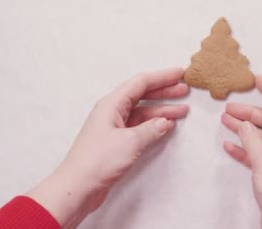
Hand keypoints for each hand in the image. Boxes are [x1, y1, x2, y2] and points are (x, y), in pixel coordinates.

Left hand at [27, 67, 188, 227]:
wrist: (77, 188)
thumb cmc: (97, 161)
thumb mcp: (130, 142)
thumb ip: (151, 129)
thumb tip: (165, 122)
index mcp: (111, 104)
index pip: (141, 83)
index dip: (162, 77)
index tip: (181, 73)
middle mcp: (112, 111)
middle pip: (142, 95)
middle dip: (164, 91)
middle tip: (184, 90)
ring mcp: (114, 127)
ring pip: (142, 112)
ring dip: (162, 110)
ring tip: (182, 111)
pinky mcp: (116, 141)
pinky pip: (139, 126)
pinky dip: (153, 125)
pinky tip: (166, 126)